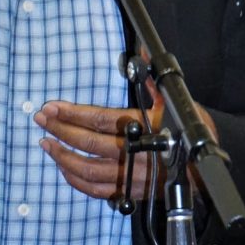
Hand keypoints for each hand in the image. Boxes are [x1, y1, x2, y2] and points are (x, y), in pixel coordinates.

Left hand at [36, 92, 217, 207]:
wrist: (204, 167)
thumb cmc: (189, 132)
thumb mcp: (174, 103)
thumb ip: (151, 82)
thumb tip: (142, 52)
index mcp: (144, 127)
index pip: (100, 119)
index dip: (72, 113)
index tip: (51, 107)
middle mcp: (135, 152)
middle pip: (89, 143)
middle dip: (60, 130)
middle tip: (41, 120)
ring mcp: (131, 175)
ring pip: (87, 170)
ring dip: (62, 156)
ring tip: (46, 143)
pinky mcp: (129, 192)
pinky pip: (95, 190)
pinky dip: (75, 180)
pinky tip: (63, 167)